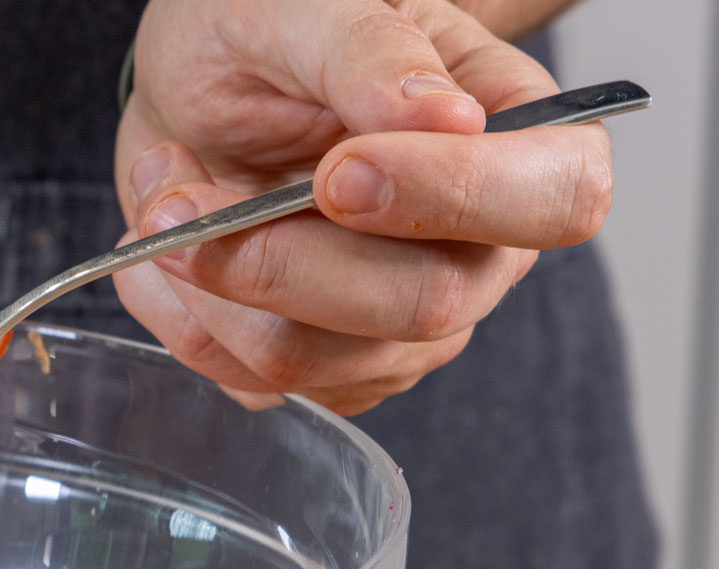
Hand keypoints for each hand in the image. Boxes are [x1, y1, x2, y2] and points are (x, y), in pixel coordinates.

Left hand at [114, 0, 612, 413]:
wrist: (198, 86)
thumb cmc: (273, 27)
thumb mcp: (307, 4)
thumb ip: (370, 51)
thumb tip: (443, 118)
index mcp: (519, 138)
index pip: (554, 198)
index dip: (449, 197)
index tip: (333, 171)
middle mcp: (478, 249)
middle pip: (422, 305)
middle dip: (275, 258)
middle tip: (179, 196)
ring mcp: (401, 324)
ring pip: (311, 359)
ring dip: (205, 282)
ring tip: (164, 197)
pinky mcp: (323, 367)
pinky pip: (248, 381)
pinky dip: (181, 315)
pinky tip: (164, 247)